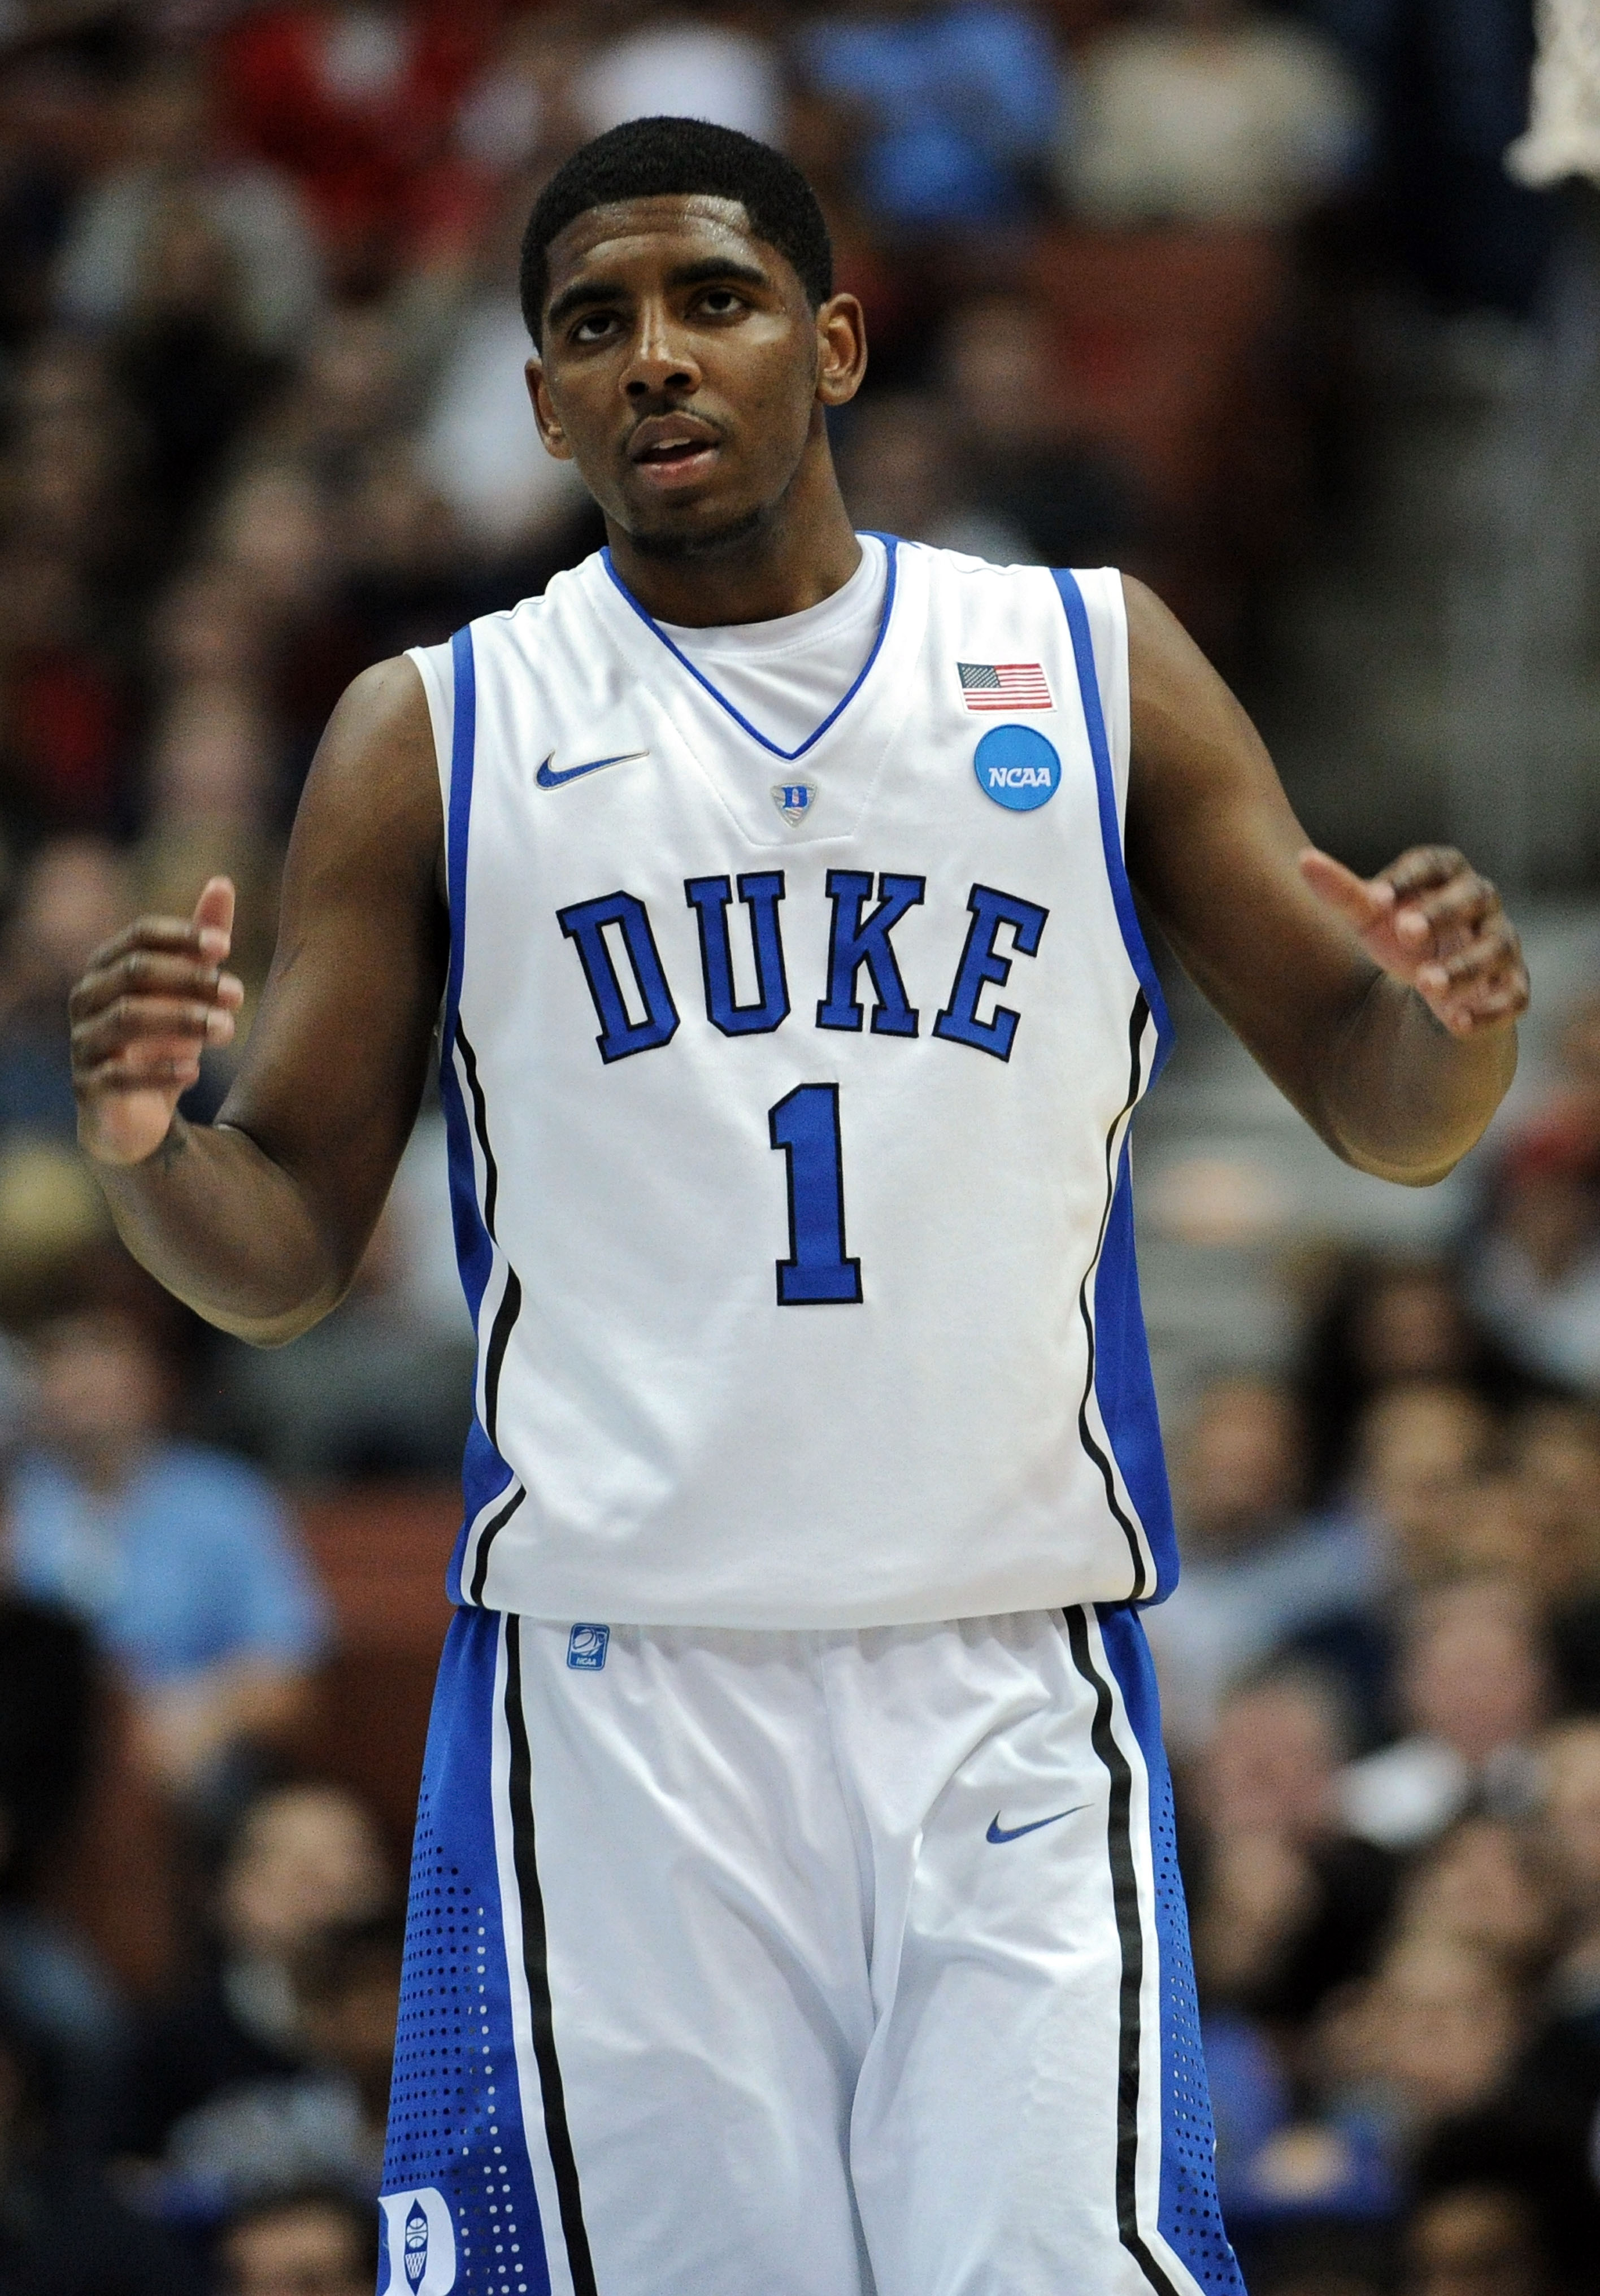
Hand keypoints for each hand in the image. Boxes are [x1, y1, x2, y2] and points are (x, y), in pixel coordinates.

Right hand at [70, 877, 243, 1165]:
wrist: (139, 1111)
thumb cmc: (165, 1037)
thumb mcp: (188, 990)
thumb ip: (200, 942)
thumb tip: (223, 882)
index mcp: (107, 966)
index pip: (139, 934)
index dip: (182, 935)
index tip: (226, 946)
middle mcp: (87, 998)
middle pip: (136, 972)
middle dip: (192, 980)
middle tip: (240, 995)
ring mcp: (83, 1042)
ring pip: (128, 1018)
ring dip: (185, 1020)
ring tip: (228, 1031)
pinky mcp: (88, 1088)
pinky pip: (117, 1075)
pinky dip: (159, 1071)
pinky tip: (195, 1070)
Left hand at [1299, 845, 1528, 1036]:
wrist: (1434, 982)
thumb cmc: (1402, 934)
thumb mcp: (1371, 917)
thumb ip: (1343, 892)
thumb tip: (1305, 861)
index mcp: (1448, 877)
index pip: (1436, 864)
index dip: (1408, 879)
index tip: (1375, 899)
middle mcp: (1482, 905)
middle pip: (1474, 897)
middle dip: (1442, 914)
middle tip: (1406, 933)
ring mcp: (1501, 945)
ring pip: (1495, 948)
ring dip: (1463, 967)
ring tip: (1425, 984)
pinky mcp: (1511, 987)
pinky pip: (1511, 996)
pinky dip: (1488, 1012)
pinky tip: (1455, 1023)